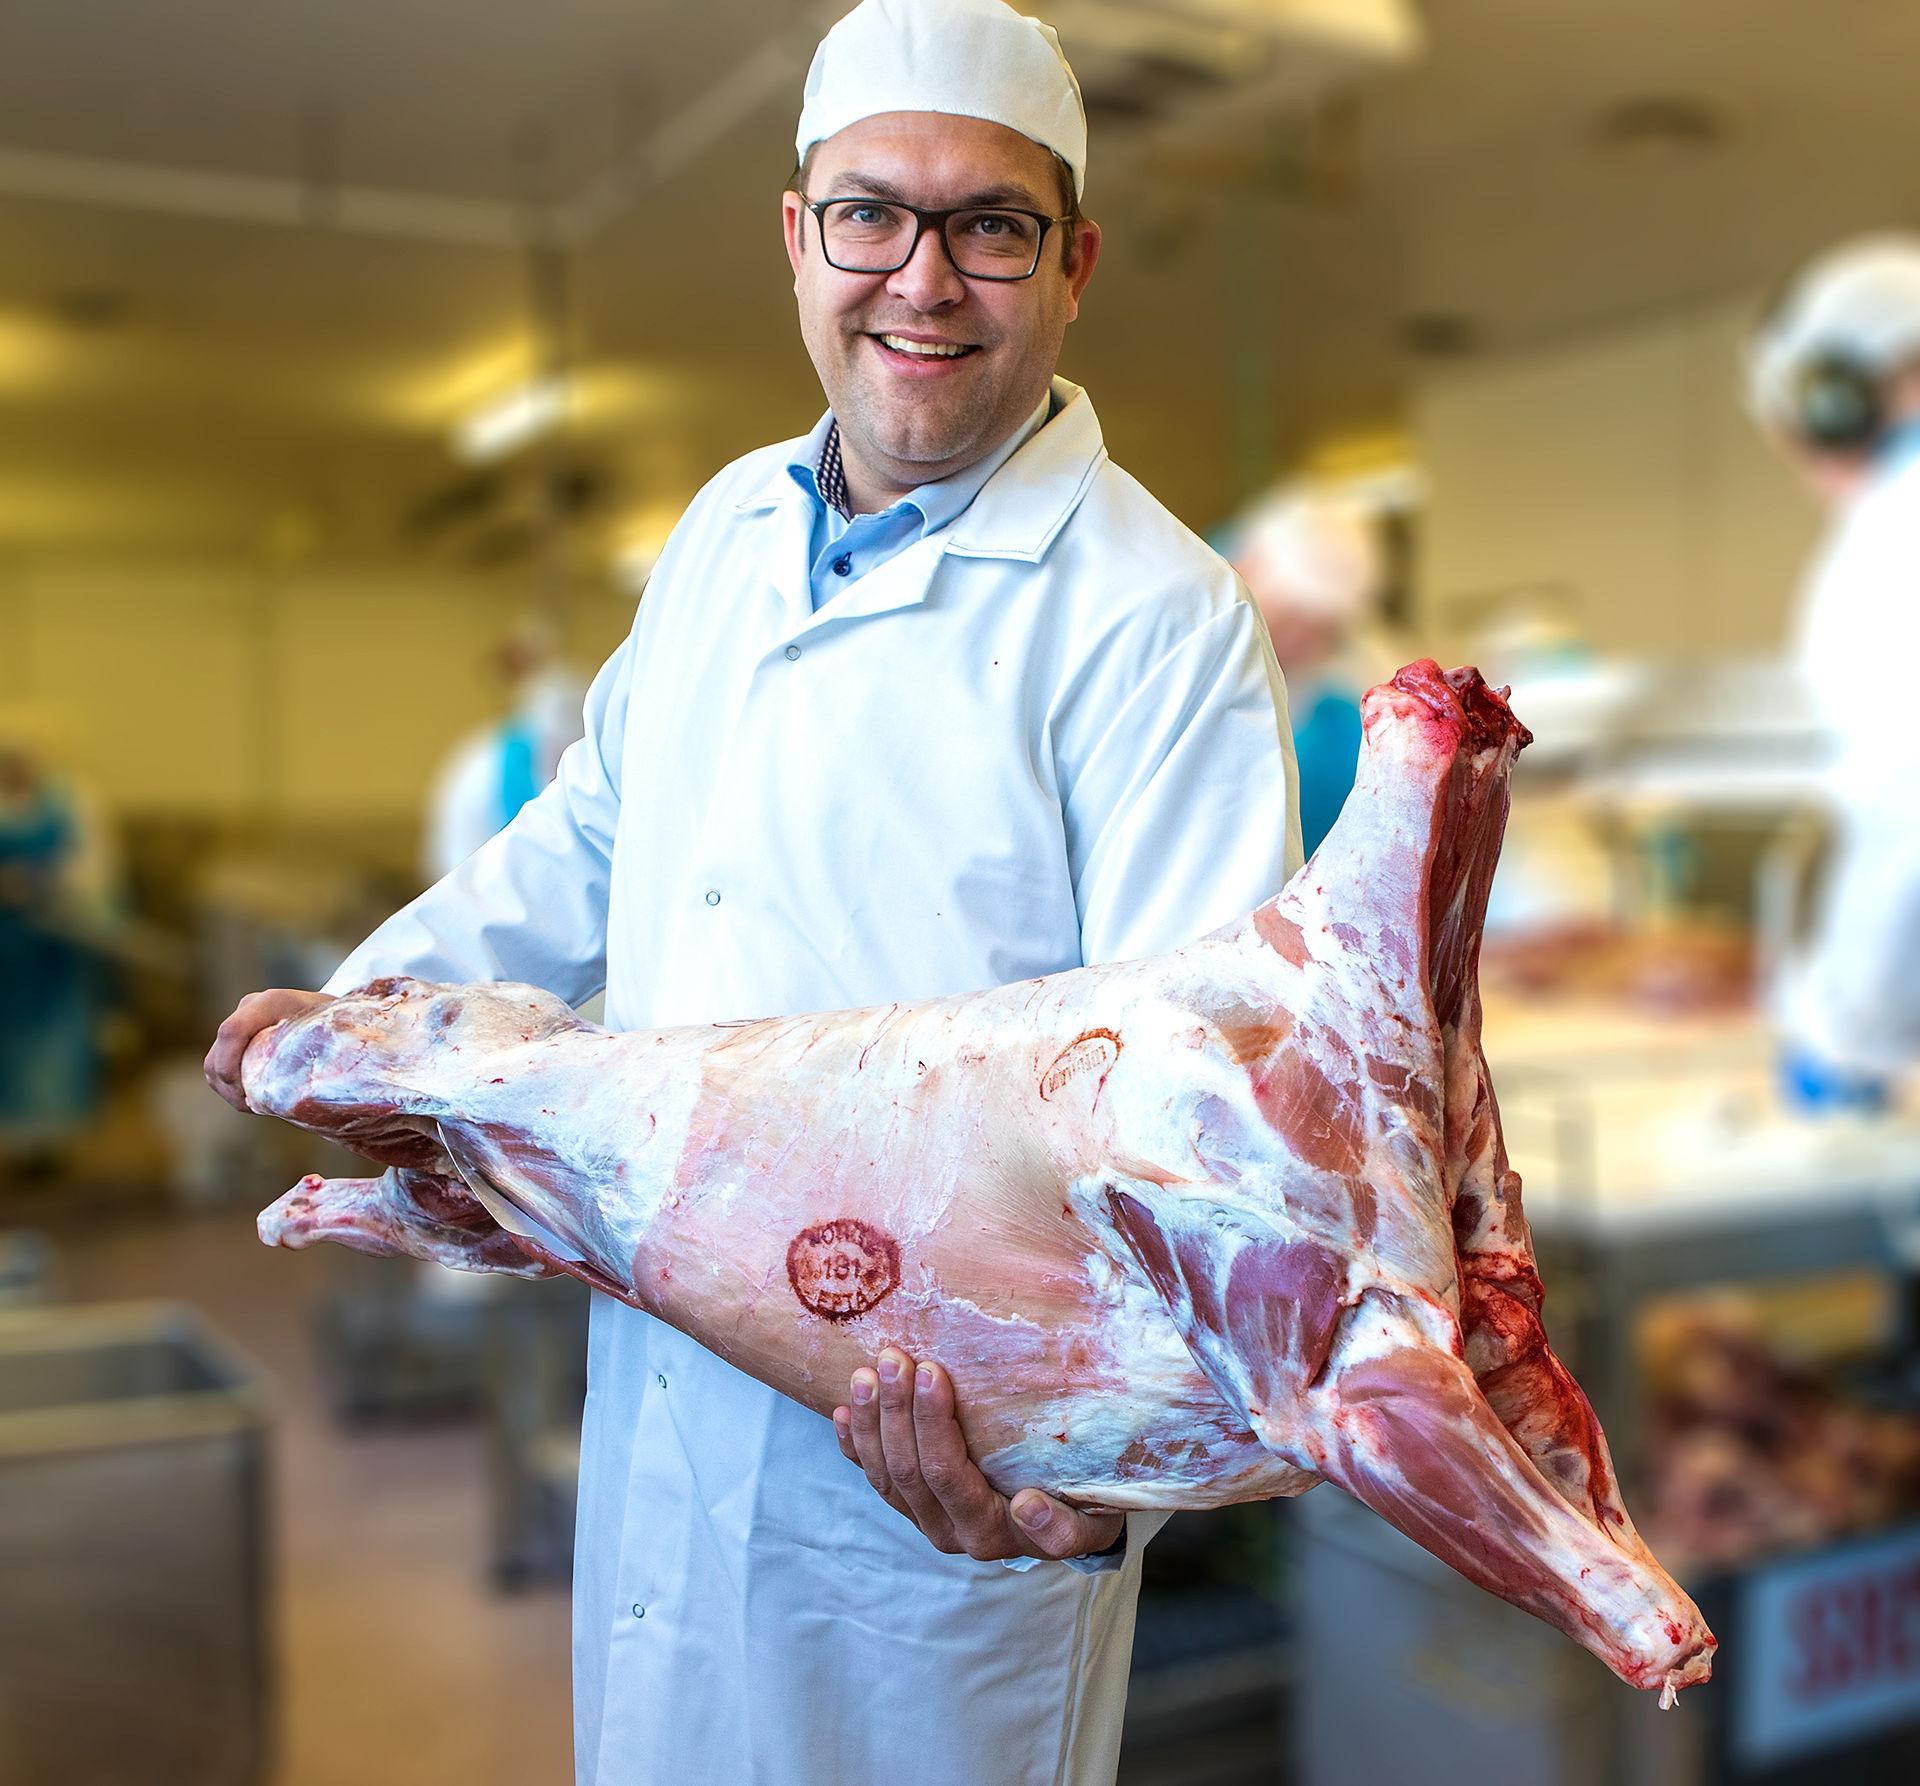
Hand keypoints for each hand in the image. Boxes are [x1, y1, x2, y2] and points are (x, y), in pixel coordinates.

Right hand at [204, 988, 333, 1112]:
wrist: (333, 1011)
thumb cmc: (336, 1024)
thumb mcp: (334, 1034)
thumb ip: (320, 1052)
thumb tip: (308, 1091)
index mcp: (271, 1002)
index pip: (232, 1031)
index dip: (229, 1065)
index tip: (247, 1095)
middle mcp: (249, 1010)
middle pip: (217, 1055)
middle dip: (230, 1087)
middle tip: (255, 1106)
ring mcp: (239, 1024)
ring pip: (213, 1067)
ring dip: (230, 1092)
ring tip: (256, 1105)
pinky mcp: (236, 1041)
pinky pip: (219, 1071)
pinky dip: (232, 1089)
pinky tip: (254, 1099)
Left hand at [832, 1346, 1123, 1561]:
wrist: (1071, 1523)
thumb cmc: (1084, 1507)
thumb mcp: (1092, 1521)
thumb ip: (1064, 1527)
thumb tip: (1027, 1506)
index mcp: (990, 1532)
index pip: (946, 1474)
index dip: (931, 1423)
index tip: (933, 1371)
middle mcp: (951, 1532)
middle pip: (908, 1470)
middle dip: (897, 1409)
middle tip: (894, 1356)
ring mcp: (928, 1520)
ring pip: (884, 1474)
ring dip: (871, 1420)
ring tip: (866, 1371)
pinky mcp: (913, 1507)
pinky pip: (873, 1477)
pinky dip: (854, 1444)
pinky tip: (842, 1411)